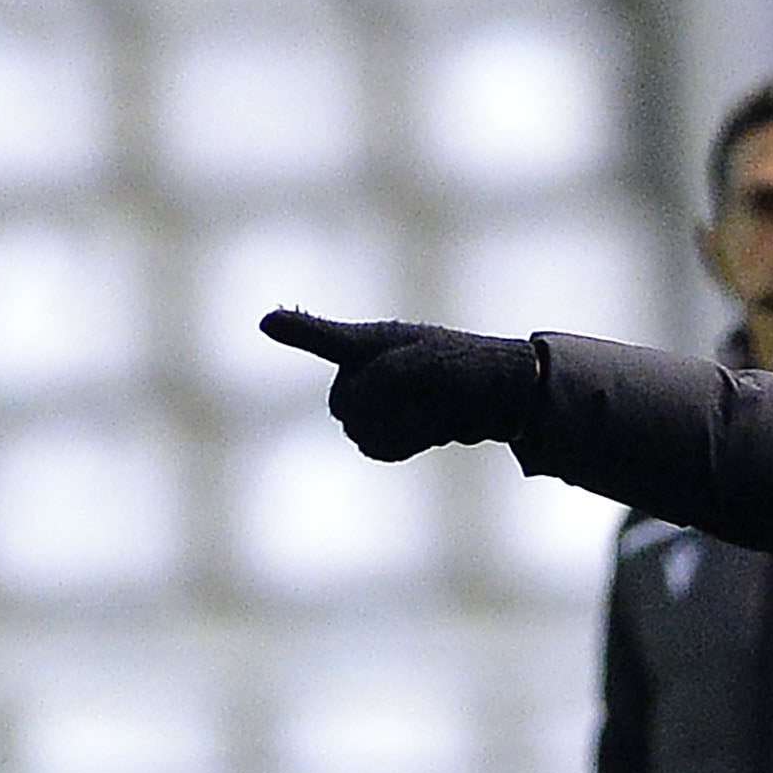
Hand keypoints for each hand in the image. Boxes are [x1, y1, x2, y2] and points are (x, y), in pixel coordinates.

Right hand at [259, 308, 541, 461]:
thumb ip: (382, 378)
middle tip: (426, 396)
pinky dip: (406, 443)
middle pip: (341, 407)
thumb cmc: (466, 369)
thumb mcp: (427, 365)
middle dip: (380, 409)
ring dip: (401, 429)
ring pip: (361, 433)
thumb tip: (347, 410)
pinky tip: (431, 429)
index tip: (267, 323)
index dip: (298, 333)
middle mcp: (365, 371)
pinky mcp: (395, 431)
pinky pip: (380, 449)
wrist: (505, 398)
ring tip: (434, 411)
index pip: (324, 339)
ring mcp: (379, 403)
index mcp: (370, 342)